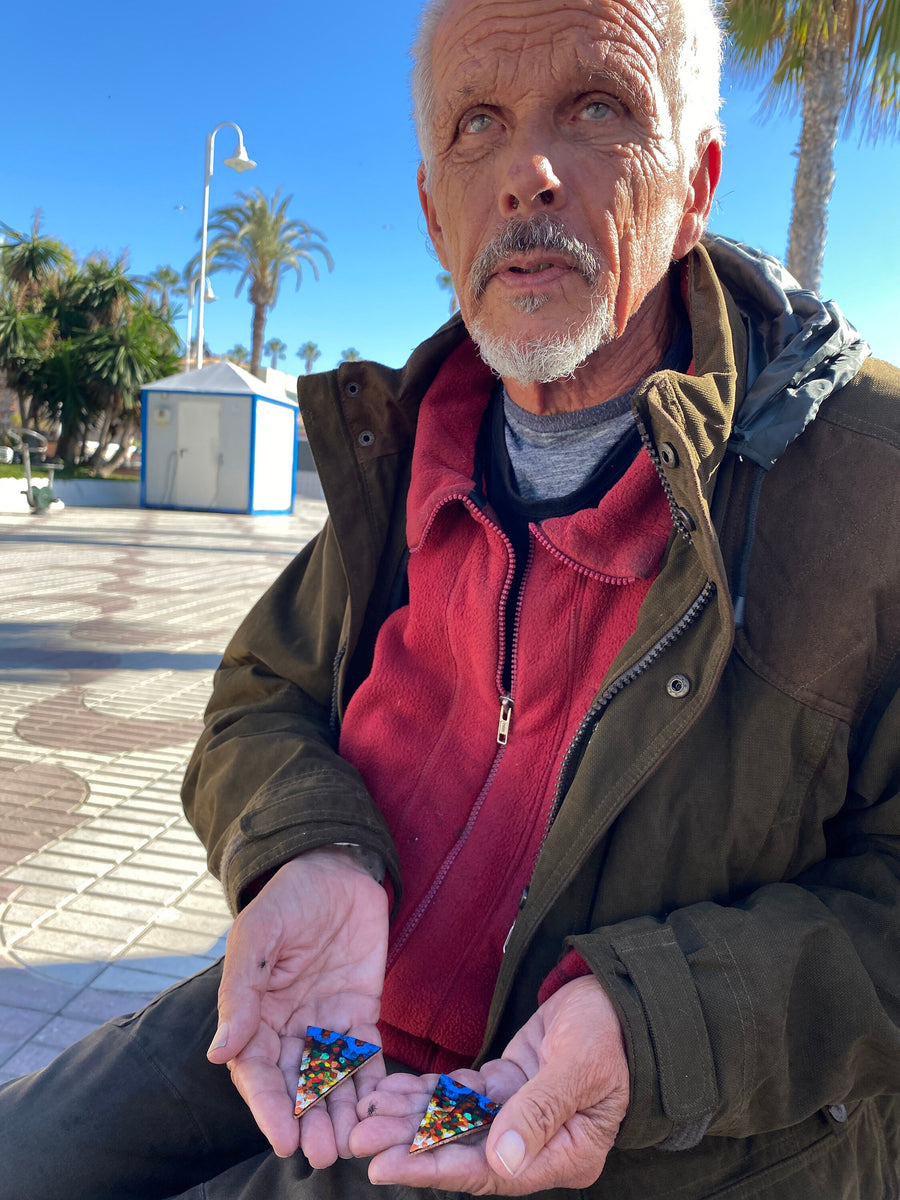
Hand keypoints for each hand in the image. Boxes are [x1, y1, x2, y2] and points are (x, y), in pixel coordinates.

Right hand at [206, 849, 388, 1164]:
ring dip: (339, 1113)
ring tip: (352, 1145)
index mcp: (255, 1014)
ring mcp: (326, 1023)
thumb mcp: (257, 936)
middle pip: (296, 1086)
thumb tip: (219, 1052)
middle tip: (323, 1154)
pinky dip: (372, 1083)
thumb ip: (240, 993)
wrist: (334, 868)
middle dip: (307, 1121)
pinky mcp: (361, 1014)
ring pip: (331, 1080)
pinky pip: (366, 1056)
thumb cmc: (286, 898)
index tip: (284, 1140)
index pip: (258, 1072)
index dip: (269, 1108)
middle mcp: (289, 1027)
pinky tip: (381, 1108)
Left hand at [350, 975, 628, 1193]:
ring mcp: (522, 1114)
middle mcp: (539, 1143)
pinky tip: (394, 1088)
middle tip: (358, 1137)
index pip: (489, 1172)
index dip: (435, 1168)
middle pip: (464, 1152)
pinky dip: (428, 1092)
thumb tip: (501, 1161)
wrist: (624, 993)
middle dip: (409, 1144)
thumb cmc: (613, 1030)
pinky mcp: (510, 1085)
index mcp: (566, 1153)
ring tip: (365, 1112)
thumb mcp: (579, 1066)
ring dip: (411, 1118)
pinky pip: (461, 1095)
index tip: (386, 1166)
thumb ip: (540, 1110)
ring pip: (456, 1123)